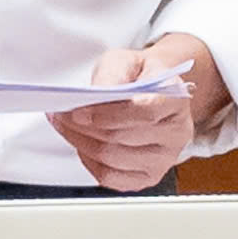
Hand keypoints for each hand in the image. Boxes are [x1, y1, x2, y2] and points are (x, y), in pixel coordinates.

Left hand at [49, 41, 209, 191]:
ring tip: (65, 126)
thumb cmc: (139, 76)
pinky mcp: (148, 176)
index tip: (79, 111)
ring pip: (112, 159)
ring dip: (80, 142)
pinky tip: (80, 144)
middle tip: (60, 115)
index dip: (108, 114)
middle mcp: (176, 133)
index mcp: (176, 99)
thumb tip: (96, 94)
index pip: (144, 112)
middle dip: (83, 127)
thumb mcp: (125, 60)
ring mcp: (164, 159)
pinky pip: (111, 178)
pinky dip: (89, 162)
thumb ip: (111, 74)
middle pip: (121, 137)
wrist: (152, 91)